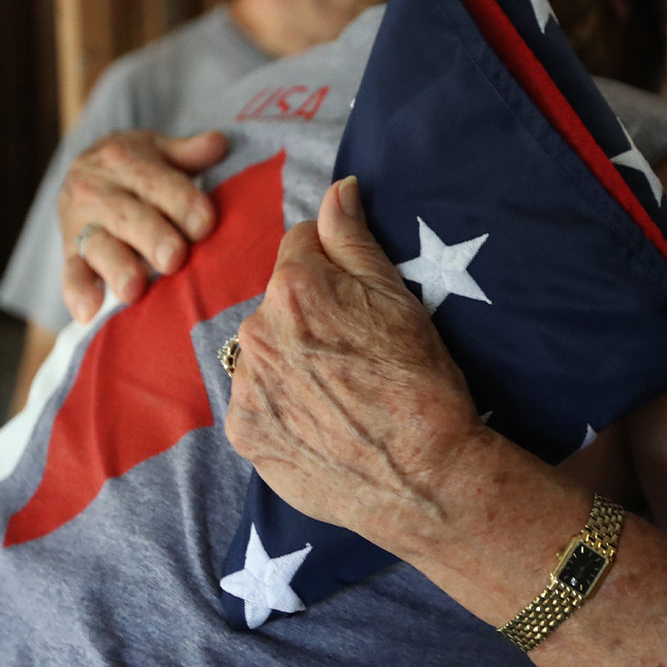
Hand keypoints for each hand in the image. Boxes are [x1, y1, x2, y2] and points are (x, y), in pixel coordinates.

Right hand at [59, 129, 227, 321]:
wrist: (86, 168)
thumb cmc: (139, 164)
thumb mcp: (160, 148)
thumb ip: (190, 151)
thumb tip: (218, 142)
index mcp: (125, 161)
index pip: (156, 182)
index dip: (181, 202)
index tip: (204, 224)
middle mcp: (98, 191)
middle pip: (128, 217)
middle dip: (152, 238)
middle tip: (174, 258)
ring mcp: (81, 223)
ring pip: (99, 247)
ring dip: (117, 269)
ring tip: (135, 290)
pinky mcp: (69, 251)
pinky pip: (70, 272)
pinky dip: (77, 293)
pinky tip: (89, 313)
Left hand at [225, 177, 485, 558]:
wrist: (423, 476)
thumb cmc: (421, 381)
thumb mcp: (397, 297)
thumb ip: (354, 238)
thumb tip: (337, 189)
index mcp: (295, 288)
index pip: (300, 245)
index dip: (334, 266)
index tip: (358, 298)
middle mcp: (256, 332)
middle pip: (280, 300)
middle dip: (310, 313)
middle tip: (356, 351)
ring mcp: (245, 387)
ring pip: (266, 350)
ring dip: (291, 359)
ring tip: (340, 391)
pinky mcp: (244, 434)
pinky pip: (256, 399)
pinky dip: (281, 404)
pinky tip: (322, 421)